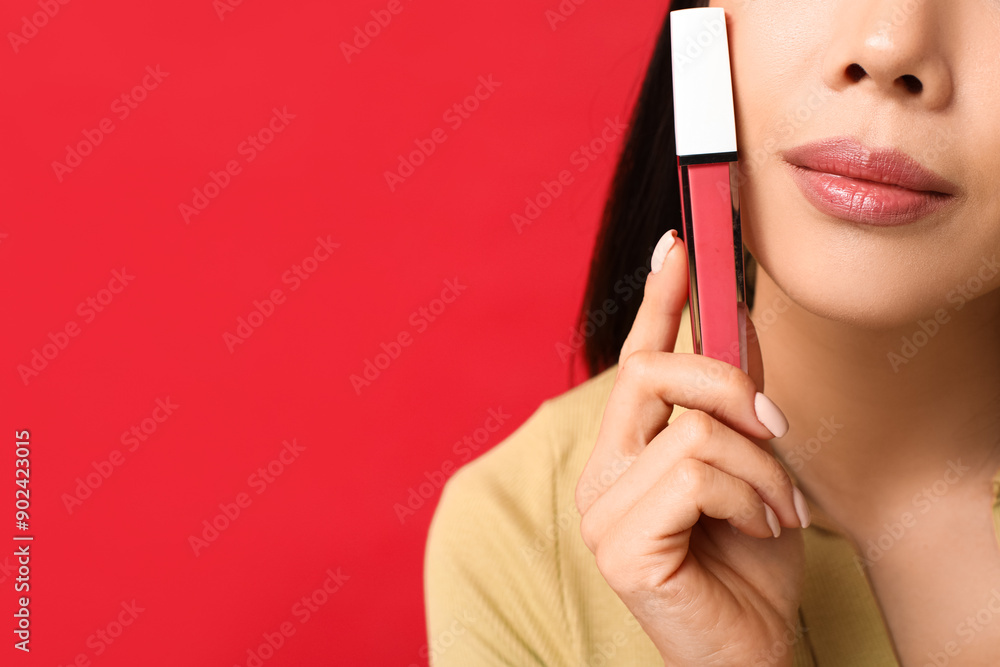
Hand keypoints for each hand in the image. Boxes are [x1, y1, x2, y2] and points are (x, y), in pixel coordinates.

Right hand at [576, 230, 809, 666]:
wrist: (754, 649)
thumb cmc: (749, 561)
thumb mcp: (754, 466)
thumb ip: (735, 403)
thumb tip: (737, 326)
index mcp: (626, 453)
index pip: (634, 361)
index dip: (657, 299)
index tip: (679, 244)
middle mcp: (601, 474)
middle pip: (648, 373)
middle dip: (727, 382)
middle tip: (775, 426)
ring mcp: (602, 511)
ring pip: (694, 429)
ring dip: (762, 468)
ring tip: (777, 510)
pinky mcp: (620, 545)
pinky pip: (699, 474)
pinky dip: (751, 497)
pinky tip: (756, 531)